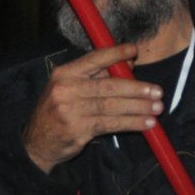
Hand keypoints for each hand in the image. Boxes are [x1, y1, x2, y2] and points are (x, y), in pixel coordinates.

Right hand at [22, 44, 163, 172]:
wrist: (37, 143)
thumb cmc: (59, 111)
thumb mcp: (70, 88)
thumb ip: (98, 76)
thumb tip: (130, 65)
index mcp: (64, 73)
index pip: (94, 58)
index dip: (116, 54)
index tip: (135, 51)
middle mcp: (66, 89)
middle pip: (108, 85)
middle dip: (137, 88)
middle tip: (157, 91)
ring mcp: (71, 110)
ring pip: (112, 106)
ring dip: (138, 107)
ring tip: (157, 108)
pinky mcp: (78, 130)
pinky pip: (111, 124)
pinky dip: (131, 123)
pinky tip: (146, 123)